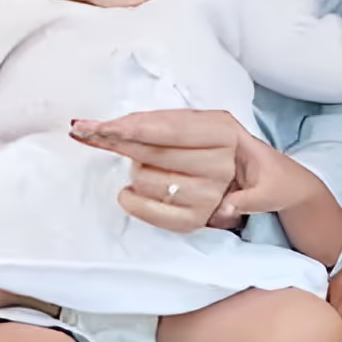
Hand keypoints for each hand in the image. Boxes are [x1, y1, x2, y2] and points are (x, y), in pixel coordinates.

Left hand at [70, 109, 244, 231]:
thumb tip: (111, 126)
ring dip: (135, 171)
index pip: (164, 129)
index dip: (125, 127)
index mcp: (222, 131)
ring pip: (143, 179)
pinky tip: (134, 191)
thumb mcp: (199, 122)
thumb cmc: (214, 145)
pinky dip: (131, 199)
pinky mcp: (195, 220)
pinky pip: (145, 209)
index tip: (89, 126)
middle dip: (114, 142)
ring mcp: (209, 195)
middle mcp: (220, 165)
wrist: (252, 180)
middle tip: (92, 133)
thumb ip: (161, 121)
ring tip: (152, 167)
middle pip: (148, 152)